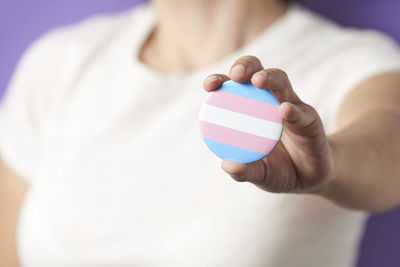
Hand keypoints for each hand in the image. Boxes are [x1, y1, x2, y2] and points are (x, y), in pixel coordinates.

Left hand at [203, 55, 336, 193]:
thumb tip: (227, 166)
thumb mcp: (259, 174)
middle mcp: (270, 103)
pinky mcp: (311, 121)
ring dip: (270, 78)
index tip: (209, 85)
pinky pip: (302, 113)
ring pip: (282, 83)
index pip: (234, 89)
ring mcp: (292, 108)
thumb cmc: (278, 169)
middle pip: (258, 72)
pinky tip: (284, 110)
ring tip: (258, 81)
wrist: (309, 179)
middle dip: (246, 66)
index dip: (220, 81)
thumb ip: (245, 171)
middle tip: (236, 74)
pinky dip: (293, 110)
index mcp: (251, 111)